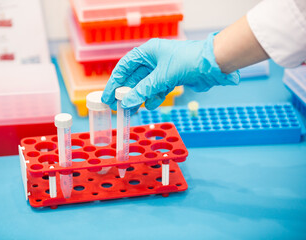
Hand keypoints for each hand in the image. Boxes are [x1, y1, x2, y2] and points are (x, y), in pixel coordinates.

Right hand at [101, 33, 238, 110]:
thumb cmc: (188, 61)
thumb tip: (126, 103)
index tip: (107, 96)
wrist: (214, 64)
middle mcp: (153, 60)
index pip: (124, 67)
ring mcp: (162, 70)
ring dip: (140, 98)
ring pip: (145, 86)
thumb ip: (143, 90)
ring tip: (133, 110)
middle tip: (118, 107)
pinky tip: (153, 104)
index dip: (114, 82)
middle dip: (126, 93)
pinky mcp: (170, 79)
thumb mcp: (161, 77)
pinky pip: (157, 90)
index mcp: (148, 52)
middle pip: (133, 78)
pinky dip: (154, 98)